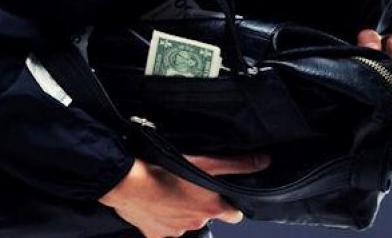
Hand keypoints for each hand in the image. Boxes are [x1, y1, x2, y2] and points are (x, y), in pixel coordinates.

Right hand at [98, 153, 269, 237]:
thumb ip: (235, 165)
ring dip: (179, 210)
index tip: (221, 193)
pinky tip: (155, 202)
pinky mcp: (154, 234)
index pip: (233, 214)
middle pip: (206, 216)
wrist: (127, 181)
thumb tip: (264, 162)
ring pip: (183, 222)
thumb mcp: (204, 161)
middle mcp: (195, 223)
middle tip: (188, 184)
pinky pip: (162, 228)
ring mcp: (174, 231)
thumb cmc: (163, 169)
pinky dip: (160, 218)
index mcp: (210, 208)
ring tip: (168, 190)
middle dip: (200, 204)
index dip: (230, 204)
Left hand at [357, 29, 391, 111]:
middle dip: (383, 67)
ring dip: (386, 84)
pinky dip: (391, 98)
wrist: (386, 73)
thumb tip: (372, 47)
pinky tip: (385, 93)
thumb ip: (370, 39)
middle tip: (375, 68)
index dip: (380, 48)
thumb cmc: (382, 51)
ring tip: (379, 79)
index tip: (379, 50)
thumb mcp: (375, 40)